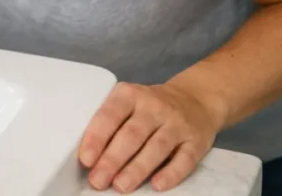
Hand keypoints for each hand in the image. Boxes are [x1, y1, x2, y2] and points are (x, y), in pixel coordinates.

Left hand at [78, 81, 224, 192]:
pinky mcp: (196, 141)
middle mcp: (154, 106)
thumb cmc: (149, 107)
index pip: (110, 115)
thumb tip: (90, 157)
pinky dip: (171, 174)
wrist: (195, 99)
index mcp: (130, 95)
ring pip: (156, 147)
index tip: (85, 159)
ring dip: (137, 169)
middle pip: (131, 134)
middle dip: (112, 159)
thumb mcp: (128, 102)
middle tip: (98, 180)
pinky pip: (185, 159)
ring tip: (120, 186)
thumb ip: (111, 122)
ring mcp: (177, 123)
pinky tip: (157, 186)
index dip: (97, 138)